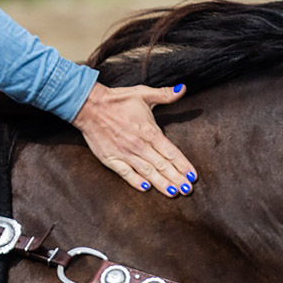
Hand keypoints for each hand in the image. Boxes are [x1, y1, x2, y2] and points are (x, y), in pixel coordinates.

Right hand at [73, 82, 196, 196]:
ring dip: (161, 184)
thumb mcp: (143, 93)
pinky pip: (125, 173)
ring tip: (173, 193)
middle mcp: (139, 145)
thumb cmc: (117, 99)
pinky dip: (136, 182)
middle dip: (177, 179)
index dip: (183, 165)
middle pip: (162, 165)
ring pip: (147, 172)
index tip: (193, 176)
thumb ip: (165, 94)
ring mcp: (125, 153)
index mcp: (149, 131)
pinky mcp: (111, 159)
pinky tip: (146, 189)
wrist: (89, 105)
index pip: (171, 152)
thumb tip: (183, 89)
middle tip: (188, 190)